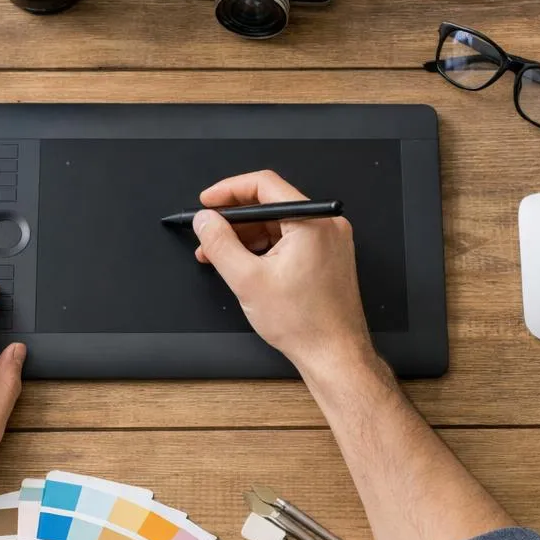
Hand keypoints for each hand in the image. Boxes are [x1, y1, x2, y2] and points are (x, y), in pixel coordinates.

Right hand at [192, 170, 374, 374]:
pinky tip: (242, 263)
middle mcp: (326, 225)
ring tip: (218, 254)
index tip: (207, 202)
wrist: (334, 355)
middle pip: (270, 204)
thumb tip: (205, 221)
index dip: (228, 190)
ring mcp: (329, 241)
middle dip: (233, 219)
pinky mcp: (327, 257)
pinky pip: (289, 240)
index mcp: (312, 222)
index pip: (264, 184)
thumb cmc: (304, 323)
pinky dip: (264, 248)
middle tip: (208, 232)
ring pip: (278, 224)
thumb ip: (220, 244)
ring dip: (246, 236)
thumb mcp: (247, 280)